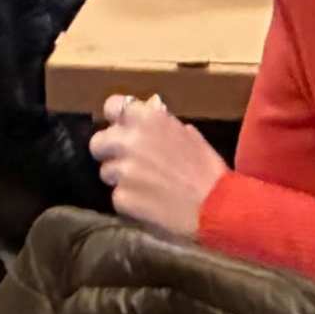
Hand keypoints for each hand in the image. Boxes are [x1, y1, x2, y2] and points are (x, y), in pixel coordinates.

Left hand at [91, 94, 225, 238]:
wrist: (216, 207)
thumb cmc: (208, 170)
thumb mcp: (188, 135)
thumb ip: (162, 124)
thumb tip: (149, 118)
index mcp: (147, 118)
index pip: (112, 106)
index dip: (116, 119)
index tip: (121, 128)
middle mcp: (128, 140)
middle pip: (98, 142)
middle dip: (109, 152)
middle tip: (127, 162)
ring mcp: (122, 171)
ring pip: (106, 172)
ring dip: (120, 178)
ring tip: (145, 187)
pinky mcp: (120, 198)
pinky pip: (117, 196)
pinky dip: (129, 200)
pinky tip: (149, 204)